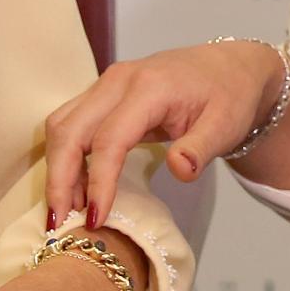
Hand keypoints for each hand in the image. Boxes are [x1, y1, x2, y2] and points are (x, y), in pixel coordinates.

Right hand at [43, 40, 288, 224]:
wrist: (230, 67)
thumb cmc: (230, 96)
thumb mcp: (226, 126)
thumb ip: (201, 148)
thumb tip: (180, 170)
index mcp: (150, 87)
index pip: (109, 139)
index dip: (98, 181)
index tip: (94, 219)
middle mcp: (119, 80)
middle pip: (70, 130)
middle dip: (60, 178)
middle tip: (59, 223)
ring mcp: (107, 83)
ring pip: (62, 124)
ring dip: (58, 168)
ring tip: (67, 211)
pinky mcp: (102, 93)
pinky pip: (71, 122)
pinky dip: (65, 155)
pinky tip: (75, 187)